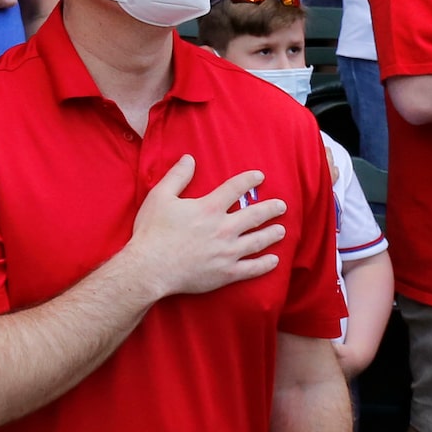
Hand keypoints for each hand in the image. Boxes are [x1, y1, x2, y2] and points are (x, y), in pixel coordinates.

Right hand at [124, 155, 288, 298]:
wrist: (150, 268)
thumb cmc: (152, 231)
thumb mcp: (160, 196)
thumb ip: (177, 176)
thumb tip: (189, 158)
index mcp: (209, 208)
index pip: (235, 188)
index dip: (249, 180)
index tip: (260, 176)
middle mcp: (223, 228)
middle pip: (255, 215)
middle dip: (271, 209)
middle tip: (282, 206)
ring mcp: (227, 252)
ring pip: (258, 241)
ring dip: (272, 234)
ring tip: (281, 230)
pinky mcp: (226, 273)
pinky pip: (252, 269)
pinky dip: (265, 264)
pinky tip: (274, 261)